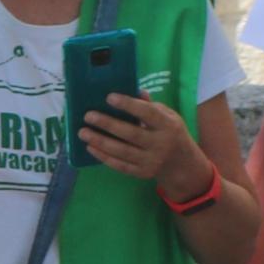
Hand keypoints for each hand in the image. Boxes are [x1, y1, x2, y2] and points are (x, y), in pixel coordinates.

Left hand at [77, 90, 204, 195]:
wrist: (181, 163)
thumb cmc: (169, 132)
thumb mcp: (168, 116)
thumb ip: (150, 105)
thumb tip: (135, 90)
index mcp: (168, 125)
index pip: (147, 113)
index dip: (128, 105)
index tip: (109, 97)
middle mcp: (160, 144)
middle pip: (131, 133)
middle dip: (107, 124)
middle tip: (88, 116)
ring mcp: (151, 161)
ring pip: (122, 151)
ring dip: (100, 141)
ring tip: (83, 132)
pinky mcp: (143, 173)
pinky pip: (120, 165)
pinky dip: (104, 157)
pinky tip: (90, 147)